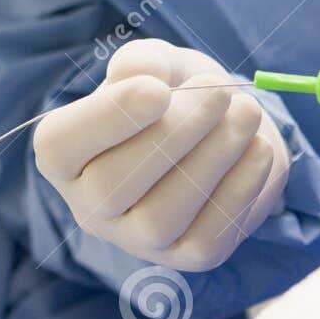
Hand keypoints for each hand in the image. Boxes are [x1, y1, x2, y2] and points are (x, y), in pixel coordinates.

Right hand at [32, 40, 289, 271]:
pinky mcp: (185, 257)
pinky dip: (239, 190)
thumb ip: (145, 62)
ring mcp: (135, 239)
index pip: (60, 147)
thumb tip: (145, 76)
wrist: (220, 129)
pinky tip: (259, 149)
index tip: (159, 90)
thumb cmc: (175, 93)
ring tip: (247, 112)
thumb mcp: (158, 65)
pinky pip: (206, 237)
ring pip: (159, 216)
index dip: (107, 119)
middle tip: (221, 91)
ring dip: (211, 161)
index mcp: (64, 154)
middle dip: (174, 135)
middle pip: (112, 185)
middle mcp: (89, 206)